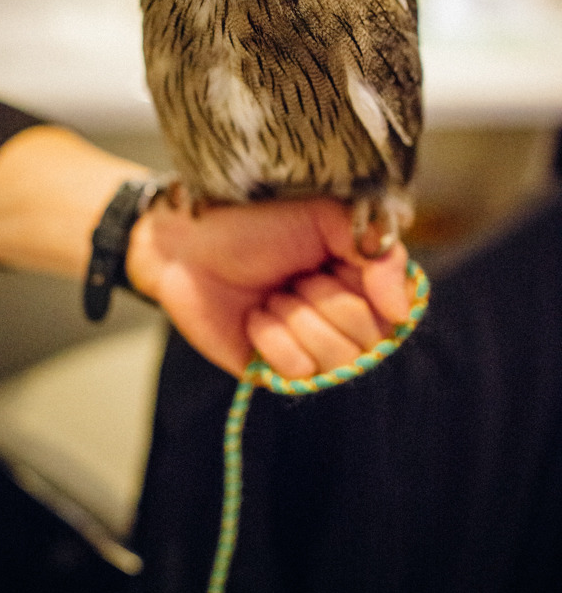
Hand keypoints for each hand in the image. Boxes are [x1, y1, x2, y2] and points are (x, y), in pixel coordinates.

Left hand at [125, 194, 412, 378]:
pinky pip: (300, 373)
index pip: (398, 311)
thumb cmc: (256, 224)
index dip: (371, 293)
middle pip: (369, 340)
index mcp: (361, 282)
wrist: (190, 243)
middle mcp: (343, 320)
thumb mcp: (326, 218)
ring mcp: (311, 350)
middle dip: (326, 301)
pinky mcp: (277, 373)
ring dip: (298, 319)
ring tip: (273, 294)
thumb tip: (402, 310)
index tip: (336, 267)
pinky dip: (274, 339)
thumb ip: (377, 252)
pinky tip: (255, 317)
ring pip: (338, 361)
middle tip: (295, 276)